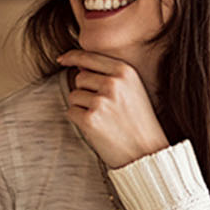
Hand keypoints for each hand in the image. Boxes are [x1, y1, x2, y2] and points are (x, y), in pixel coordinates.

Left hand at [56, 49, 169, 168]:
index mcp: (125, 71)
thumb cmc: (139, 122)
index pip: (89, 57)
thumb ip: (109, 75)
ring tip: (104, 120)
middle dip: (85, 91)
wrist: (147, 152)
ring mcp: (101, 101)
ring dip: (82, 107)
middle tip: (104, 109)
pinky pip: (71, 112)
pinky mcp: (90, 119)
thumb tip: (79, 65)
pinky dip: (80, 121)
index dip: (72, 57)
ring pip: (74, 95)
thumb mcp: (132, 90)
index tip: (62, 59)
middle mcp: (113, 83)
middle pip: (79, 78)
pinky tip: (98, 128)